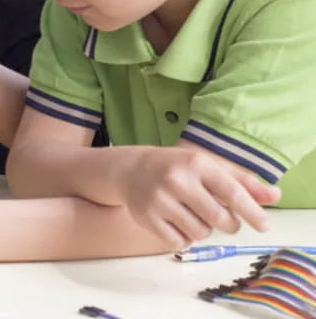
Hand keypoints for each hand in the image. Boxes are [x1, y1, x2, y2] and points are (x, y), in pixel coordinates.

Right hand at [120, 147, 281, 245]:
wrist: (130, 169)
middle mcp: (176, 179)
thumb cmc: (178, 167)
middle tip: (222, 218)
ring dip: (203, 229)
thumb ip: (242, 182)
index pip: (232, 192)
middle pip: (220, 219)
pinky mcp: (147, 217)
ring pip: (200, 233)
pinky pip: (180, 242)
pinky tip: (176, 222)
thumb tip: (274, 196)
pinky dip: (184, 237)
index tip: (264, 225)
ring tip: (192, 214)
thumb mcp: (208, 167)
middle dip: (228, 223)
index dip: (252, 212)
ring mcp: (159, 199)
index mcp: (196, 163)